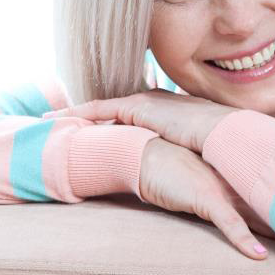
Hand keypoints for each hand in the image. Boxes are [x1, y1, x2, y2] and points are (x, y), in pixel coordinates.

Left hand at [42, 89, 237, 153]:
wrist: (223, 133)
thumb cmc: (217, 146)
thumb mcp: (197, 149)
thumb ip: (185, 156)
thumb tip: (184, 174)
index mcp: (165, 108)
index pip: (130, 113)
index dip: (111, 119)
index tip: (96, 126)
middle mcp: (151, 100)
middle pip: (109, 109)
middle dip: (86, 115)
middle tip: (63, 122)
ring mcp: (142, 101)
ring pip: (97, 108)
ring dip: (74, 115)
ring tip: (51, 121)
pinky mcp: (135, 107)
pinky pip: (96, 109)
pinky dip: (76, 114)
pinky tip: (57, 120)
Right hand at [139, 137, 272, 259]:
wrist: (144, 154)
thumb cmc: (171, 162)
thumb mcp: (205, 167)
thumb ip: (225, 175)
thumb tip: (242, 189)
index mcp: (236, 169)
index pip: (270, 183)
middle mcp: (234, 177)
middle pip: (271, 198)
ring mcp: (222, 189)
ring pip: (258, 212)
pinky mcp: (205, 200)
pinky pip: (229, 224)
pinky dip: (243, 240)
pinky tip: (257, 256)